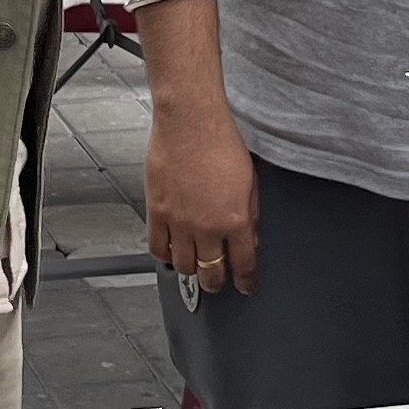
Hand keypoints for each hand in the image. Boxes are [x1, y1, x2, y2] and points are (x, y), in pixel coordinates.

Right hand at [146, 98, 262, 298]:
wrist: (191, 122)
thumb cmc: (221, 143)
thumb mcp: (250, 182)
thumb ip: (251, 215)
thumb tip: (251, 238)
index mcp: (235, 220)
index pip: (244, 264)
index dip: (247, 281)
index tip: (247, 285)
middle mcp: (207, 227)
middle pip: (211, 272)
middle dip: (217, 282)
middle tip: (218, 281)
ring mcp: (179, 222)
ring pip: (183, 266)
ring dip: (191, 271)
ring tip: (195, 266)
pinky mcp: (157, 212)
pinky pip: (158, 248)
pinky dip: (165, 255)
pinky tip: (171, 252)